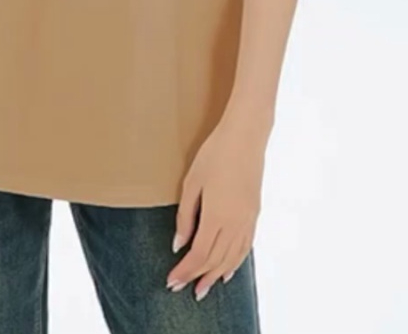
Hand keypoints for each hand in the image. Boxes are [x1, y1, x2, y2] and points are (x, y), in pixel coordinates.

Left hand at [166, 117, 266, 301]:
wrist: (245, 136)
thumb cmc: (214, 154)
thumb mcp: (192, 182)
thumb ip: (185, 216)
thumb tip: (179, 244)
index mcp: (217, 216)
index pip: (199, 254)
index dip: (185, 271)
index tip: (171, 282)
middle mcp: (235, 224)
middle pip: (215, 261)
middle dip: (197, 277)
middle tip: (181, 290)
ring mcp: (247, 220)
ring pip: (232, 258)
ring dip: (216, 276)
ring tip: (204, 288)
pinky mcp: (254, 214)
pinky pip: (245, 247)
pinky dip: (235, 263)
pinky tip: (228, 271)